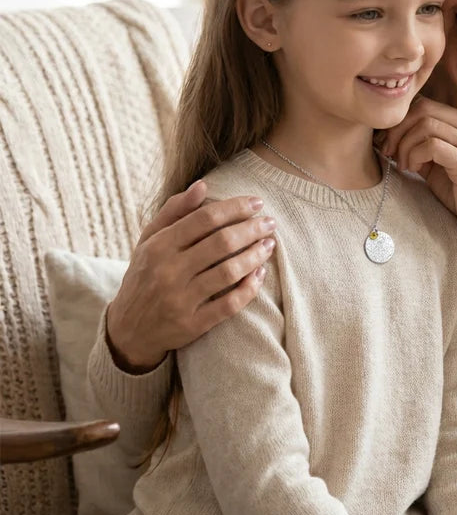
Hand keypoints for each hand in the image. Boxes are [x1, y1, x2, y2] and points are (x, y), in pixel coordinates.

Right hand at [106, 181, 275, 372]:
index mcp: (159, 246)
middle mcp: (168, 272)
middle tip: (270, 223)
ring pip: (228, 272)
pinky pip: (229, 305)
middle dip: (252, 229)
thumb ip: (174, 211)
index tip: (258, 203)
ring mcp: (180, 300)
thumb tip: (202, 185)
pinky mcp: (192, 325)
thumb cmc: (145, 276)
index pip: (205, 219)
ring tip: (269, 245)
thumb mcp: (149, 241)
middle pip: (221, 243)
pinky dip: (249, 288)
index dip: (235, 208)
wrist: (128, 330)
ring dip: (255, 256)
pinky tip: (260, 274)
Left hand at [381, 97, 456, 256]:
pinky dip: (415, 156)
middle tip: (388, 152)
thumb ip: (421, 145)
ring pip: (425, 124)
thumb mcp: (439, 163)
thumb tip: (387, 135)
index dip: (400, 121)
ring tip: (404, 165)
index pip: (424, 104)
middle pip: (422, 109)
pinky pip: (432, 146)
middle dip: (397, 130)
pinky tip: (414, 170)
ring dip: (405, 145)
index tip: (387, 143)